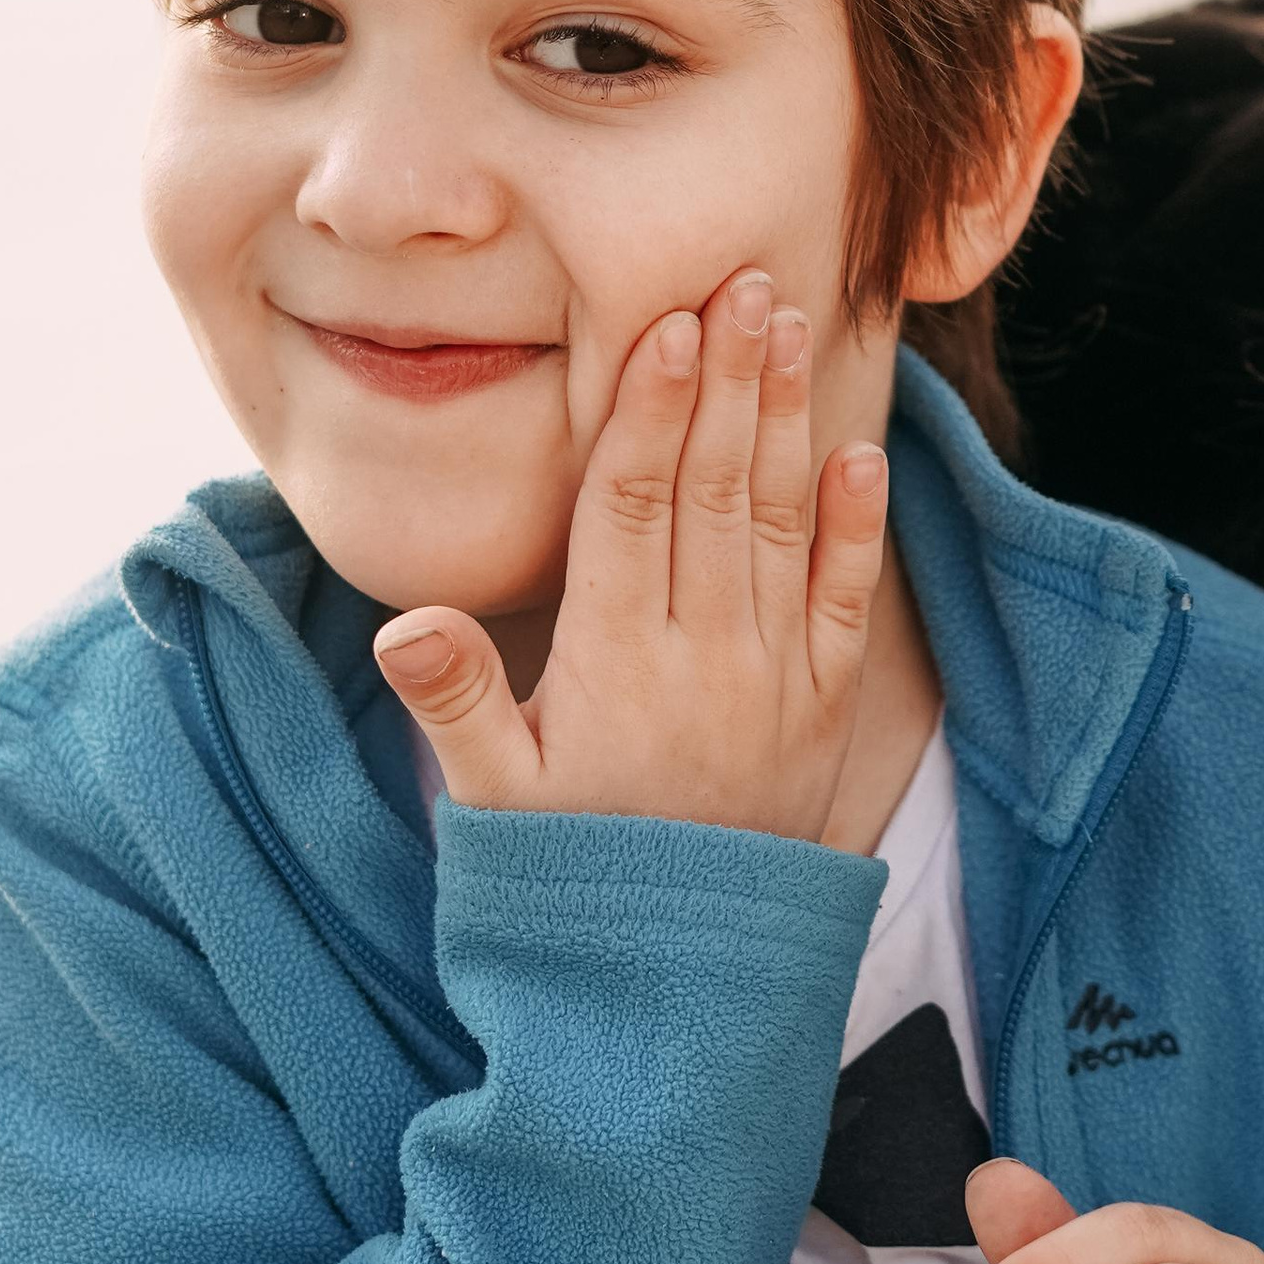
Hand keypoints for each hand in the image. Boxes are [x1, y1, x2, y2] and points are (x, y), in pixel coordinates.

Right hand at [374, 272, 886, 843]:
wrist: (681, 981)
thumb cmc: (569, 880)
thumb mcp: (495, 803)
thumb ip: (456, 702)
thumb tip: (403, 621)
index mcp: (614, 661)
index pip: (633, 508)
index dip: (651, 412)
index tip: (670, 327)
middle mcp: (703, 654)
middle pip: (715, 488)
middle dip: (730, 380)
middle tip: (746, 281)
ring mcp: (775, 676)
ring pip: (782, 521)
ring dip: (787, 418)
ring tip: (793, 325)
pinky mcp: (828, 706)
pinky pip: (849, 599)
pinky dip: (857, 523)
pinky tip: (860, 451)